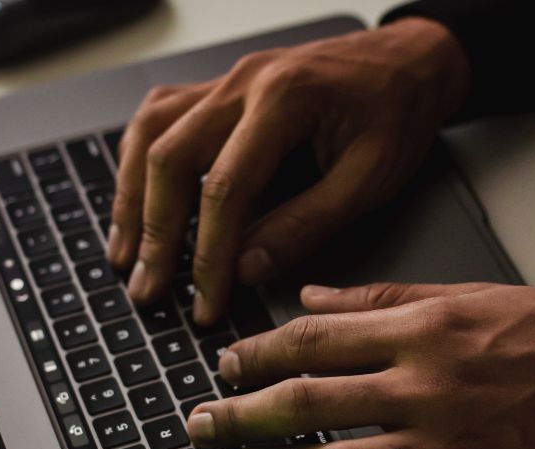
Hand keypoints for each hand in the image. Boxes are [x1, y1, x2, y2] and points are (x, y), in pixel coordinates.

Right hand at [107, 19, 469, 322]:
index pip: (225, 187)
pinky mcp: (221, 89)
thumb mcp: (369, 178)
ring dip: (131, 197)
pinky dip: (139, 162)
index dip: (209, 254)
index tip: (205, 300)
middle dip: (155, 233)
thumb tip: (248, 268)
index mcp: (284, 100)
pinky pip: (160, 118)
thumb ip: (307, 224)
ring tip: (125, 254)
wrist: (409, 62)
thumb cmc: (396, 111)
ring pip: (151, 134)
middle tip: (148, 289)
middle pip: (170, 157)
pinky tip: (134, 198)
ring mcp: (226, 81)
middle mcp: (243, 83)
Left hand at [185, 282, 534, 448]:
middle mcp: (431, 387)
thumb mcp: (476, 293)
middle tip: (204, 426)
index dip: (256, 355)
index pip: (315, 339)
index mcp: (427, 329)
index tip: (225, 367)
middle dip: (243, 416)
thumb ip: (387, 295)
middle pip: (310, 403)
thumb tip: (315, 297)